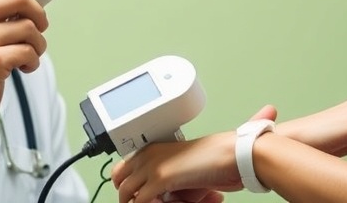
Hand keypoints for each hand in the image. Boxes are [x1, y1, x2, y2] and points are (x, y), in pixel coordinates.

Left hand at [112, 133, 240, 202]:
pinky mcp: (159, 178)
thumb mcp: (181, 170)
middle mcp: (148, 154)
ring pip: (125, 193)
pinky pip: (139, 202)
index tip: (135, 198)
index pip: (122, 169)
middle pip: (117, 179)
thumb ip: (164, 182)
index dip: (125, 185)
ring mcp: (151, 165)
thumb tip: (157, 197)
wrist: (229, 155)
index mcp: (151, 149)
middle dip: (126, 196)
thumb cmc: (213, 161)